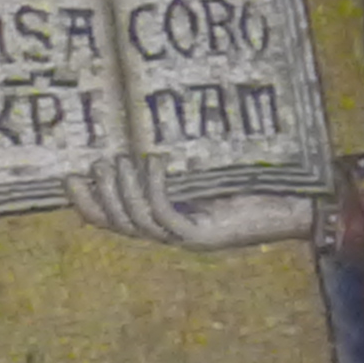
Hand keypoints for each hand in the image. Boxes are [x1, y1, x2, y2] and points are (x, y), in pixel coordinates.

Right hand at [62, 153, 315, 249]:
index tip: (66, 177)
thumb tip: (143, 124)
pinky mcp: (203, 235)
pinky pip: (166, 215)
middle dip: (101, 195)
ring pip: (138, 220)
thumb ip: (179, 159)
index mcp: (163, 222)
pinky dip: (154, 189)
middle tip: (96, 163)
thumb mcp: (207, 168)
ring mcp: (185, 238)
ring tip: (119, 160)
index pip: (111, 221)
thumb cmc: (253, 181)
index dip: (86, 203)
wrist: (297, 205)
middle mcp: (170, 235)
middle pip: (119, 223)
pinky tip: (155, 163)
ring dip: (123, 191)